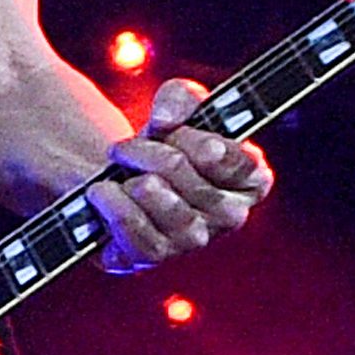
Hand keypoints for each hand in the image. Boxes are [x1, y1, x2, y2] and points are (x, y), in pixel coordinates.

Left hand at [84, 77, 269, 270]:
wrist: (118, 173)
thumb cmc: (161, 142)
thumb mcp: (177, 108)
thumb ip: (183, 97)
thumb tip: (167, 119)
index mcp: (252, 179)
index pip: (239, 162)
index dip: (196, 141)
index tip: (169, 130)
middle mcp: (231, 215)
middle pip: (191, 178)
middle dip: (151, 154)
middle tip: (126, 148)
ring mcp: (194, 241)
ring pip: (170, 211)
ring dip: (134, 182)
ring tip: (118, 172)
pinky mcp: (153, 257)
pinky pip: (139, 236)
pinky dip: (115, 208)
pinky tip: (102, 192)